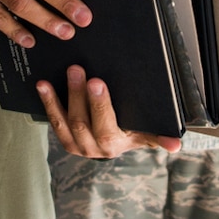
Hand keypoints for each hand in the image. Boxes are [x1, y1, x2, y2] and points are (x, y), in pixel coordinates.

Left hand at [36, 64, 182, 157]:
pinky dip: (48, 102)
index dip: (100, 106)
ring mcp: (76, 145)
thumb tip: (177, 144)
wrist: (113, 145)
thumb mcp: (145, 135)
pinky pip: (53, 120)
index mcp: (114, 145)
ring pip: (65, 120)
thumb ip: (158, 137)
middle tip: (77, 69)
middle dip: (78, 94)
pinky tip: (42, 85)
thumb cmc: (132, 133)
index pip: (106, 127)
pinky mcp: (65, 138)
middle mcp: (93, 149)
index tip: (97, 82)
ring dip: (59, 97)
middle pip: (81, 121)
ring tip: (57, 74)